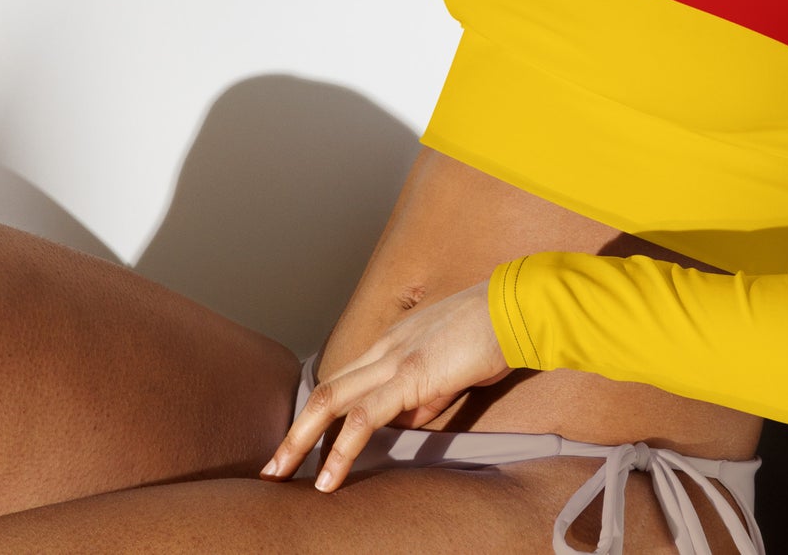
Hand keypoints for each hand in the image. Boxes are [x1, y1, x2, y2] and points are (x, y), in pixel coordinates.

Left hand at [260, 280, 509, 491]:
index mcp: (393, 343)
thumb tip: (406, 422)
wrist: (515, 309)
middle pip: (326, 391)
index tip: (301, 445)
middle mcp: (384, 348)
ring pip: (331, 400)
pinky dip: (341, 449)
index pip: (345, 381)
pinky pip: (365, 417)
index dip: (320, 416)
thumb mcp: (450, 370)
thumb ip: (424, 396)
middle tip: (271, 468)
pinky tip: (329, 478)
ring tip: (280, 476)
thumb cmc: (492, 334)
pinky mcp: (409, 375)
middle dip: (294, 432)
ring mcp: (393, 359)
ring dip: (301, 441)